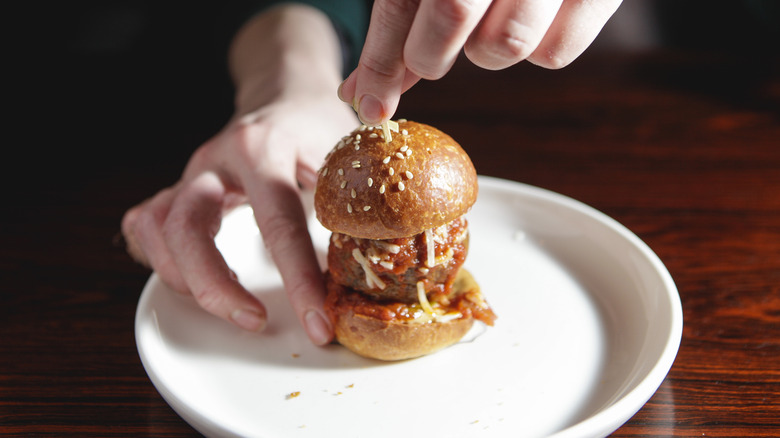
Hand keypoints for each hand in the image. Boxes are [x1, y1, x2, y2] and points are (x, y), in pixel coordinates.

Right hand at [121, 5, 356, 344]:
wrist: (286, 93)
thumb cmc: (318, 127)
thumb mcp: (344, 152)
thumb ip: (350, 203)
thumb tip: (369, 269)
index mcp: (262, 147)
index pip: (277, 222)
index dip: (298, 280)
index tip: (318, 323)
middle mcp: (216, 160)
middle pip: (189, 227)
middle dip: (216, 287)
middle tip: (255, 321)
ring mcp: (191, 174)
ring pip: (157, 228)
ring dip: (185, 279)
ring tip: (232, 306)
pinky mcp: (178, 187)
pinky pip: (145, 224)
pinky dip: (159, 258)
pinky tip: (192, 279)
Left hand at [338, 0, 621, 124]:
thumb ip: (400, 19)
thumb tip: (359, 94)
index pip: (399, 1)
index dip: (380, 61)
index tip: (371, 107)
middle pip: (451, 14)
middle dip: (429, 54)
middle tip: (432, 53)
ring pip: (503, 46)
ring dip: (486, 51)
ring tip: (493, 20)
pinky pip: (553, 56)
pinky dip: (536, 50)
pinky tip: (535, 19)